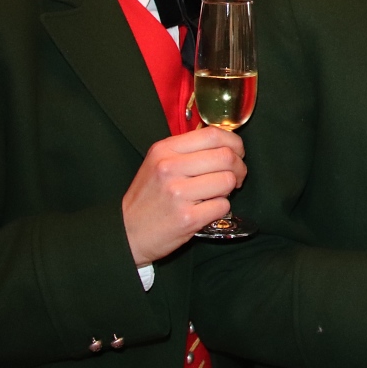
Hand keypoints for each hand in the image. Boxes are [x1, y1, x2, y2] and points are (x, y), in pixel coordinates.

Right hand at [121, 127, 246, 265]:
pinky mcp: (187, 218)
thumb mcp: (158, 163)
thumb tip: (227, 143)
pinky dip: (221, 208)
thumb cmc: (148, 197)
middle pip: (226, 157)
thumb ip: (188, 150)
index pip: (212, 135)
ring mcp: (178, 193)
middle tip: (236, 176)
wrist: (127, 233)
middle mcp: (170, 168)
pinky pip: (223, 206)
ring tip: (218, 194)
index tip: (237, 152)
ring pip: (228, 181)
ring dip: (230, 189)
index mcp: (164, 150)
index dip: (234, 143)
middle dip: (239, 167)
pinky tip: (208, 210)